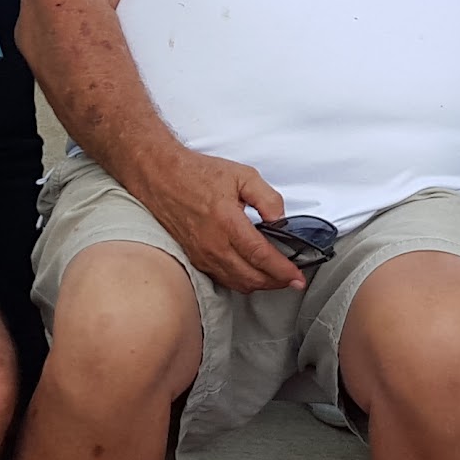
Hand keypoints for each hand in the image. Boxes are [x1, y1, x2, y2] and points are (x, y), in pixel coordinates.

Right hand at [131, 144, 296, 294]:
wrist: (162, 177)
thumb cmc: (198, 174)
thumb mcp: (243, 175)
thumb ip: (268, 198)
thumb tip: (281, 221)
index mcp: (228, 223)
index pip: (261, 256)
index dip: (283, 270)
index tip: (298, 278)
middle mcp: (214, 244)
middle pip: (251, 278)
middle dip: (276, 283)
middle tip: (292, 280)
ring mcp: (202, 255)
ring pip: (237, 283)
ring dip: (259, 285)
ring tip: (275, 278)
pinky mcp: (195, 258)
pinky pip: (223, 279)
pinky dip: (241, 281)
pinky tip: (251, 273)